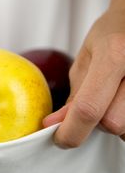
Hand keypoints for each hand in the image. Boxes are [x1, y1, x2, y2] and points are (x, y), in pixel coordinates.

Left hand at [43, 8, 124, 146]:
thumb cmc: (113, 33)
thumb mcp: (86, 58)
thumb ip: (74, 94)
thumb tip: (54, 125)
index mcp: (115, 55)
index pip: (88, 109)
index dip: (70, 131)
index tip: (60, 138)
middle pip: (113, 124)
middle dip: (97, 122)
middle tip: (95, 103)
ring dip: (117, 123)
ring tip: (115, 99)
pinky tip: (123, 102)